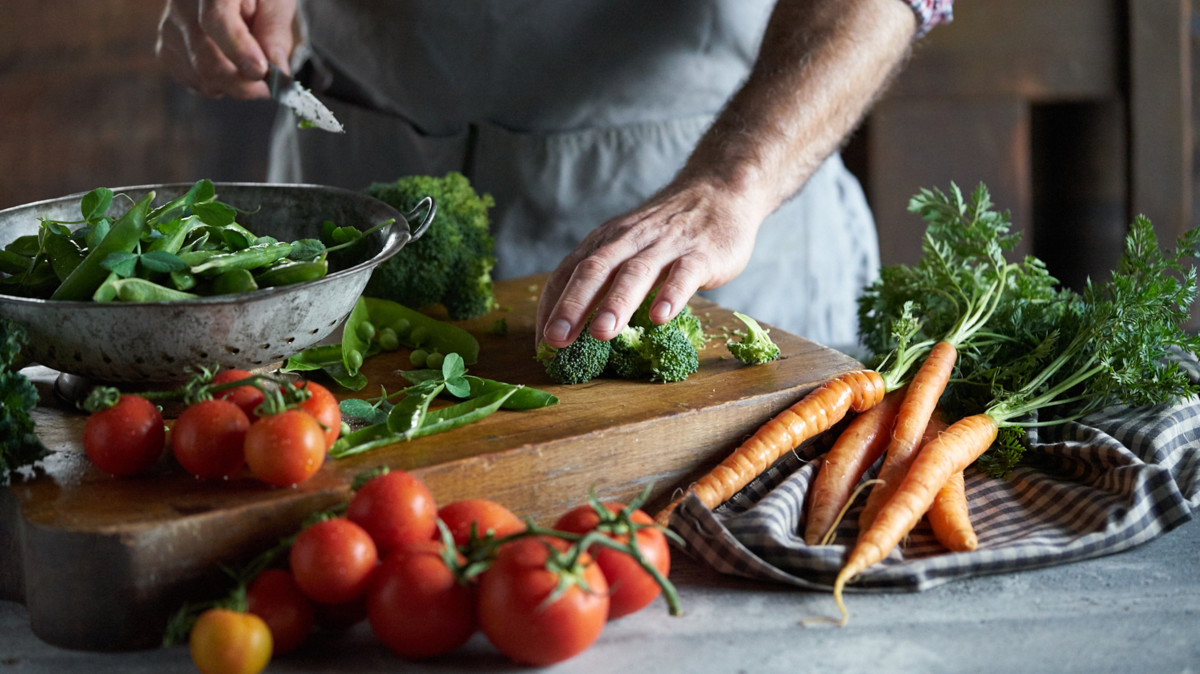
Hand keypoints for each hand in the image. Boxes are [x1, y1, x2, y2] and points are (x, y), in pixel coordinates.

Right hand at [155, 0, 296, 98]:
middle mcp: (182, 4)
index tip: (260, 71)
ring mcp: (170, 28)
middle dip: (242, 83)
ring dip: (233, 84)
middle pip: (205, 59)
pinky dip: (218, 85)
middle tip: (268, 86)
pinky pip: (193, 82)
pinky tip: (229, 66)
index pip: (216, 20)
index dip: (239, 51)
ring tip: (248, 63)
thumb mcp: (275, 2)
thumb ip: (274, 32)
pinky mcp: (166, 48)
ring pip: (200, 77)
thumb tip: (276, 69)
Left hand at [535, 178, 765, 348]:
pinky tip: (659, 317)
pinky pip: (683, 275)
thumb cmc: (666, 232)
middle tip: (557, 340)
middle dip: (573, 306)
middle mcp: (630, 241)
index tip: (542, 342)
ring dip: (616, 303)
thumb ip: (604, 278)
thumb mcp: (628, 246)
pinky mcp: (701, 254)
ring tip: (601, 333)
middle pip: (595, 271)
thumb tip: (571, 324)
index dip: (553, 306)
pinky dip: (670, 295)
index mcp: (606, 241)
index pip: (569, 272)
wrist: (719, 191)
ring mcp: (666, 246)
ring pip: (636, 273)